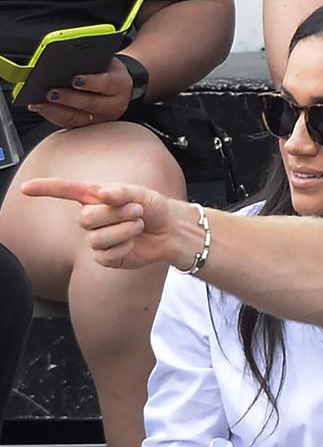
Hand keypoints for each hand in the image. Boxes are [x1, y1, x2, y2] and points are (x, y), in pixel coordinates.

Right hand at [19, 178, 187, 268]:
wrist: (171, 230)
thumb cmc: (154, 207)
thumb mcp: (140, 193)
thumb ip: (120, 192)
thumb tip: (101, 194)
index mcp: (94, 197)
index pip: (65, 191)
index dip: (46, 189)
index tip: (27, 188)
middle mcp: (92, 218)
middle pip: (85, 218)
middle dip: (114, 214)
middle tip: (137, 210)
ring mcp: (98, 239)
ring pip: (95, 238)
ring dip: (123, 230)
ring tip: (139, 224)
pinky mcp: (107, 258)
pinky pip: (104, 256)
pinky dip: (123, 247)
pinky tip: (133, 242)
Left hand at [26, 56, 133, 128]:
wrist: (117, 84)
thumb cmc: (106, 69)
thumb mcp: (104, 60)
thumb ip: (89, 60)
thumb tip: (63, 59)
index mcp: (120, 85)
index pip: (107, 84)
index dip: (91, 82)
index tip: (75, 79)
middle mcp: (115, 105)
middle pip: (92, 105)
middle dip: (69, 99)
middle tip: (51, 92)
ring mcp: (102, 118)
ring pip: (79, 118)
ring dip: (57, 111)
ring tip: (40, 102)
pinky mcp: (90, 126)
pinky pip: (70, 125)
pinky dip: (53, 116)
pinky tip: (41, 108)